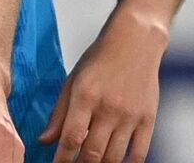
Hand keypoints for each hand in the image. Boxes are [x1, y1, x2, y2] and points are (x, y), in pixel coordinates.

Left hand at [39, 15, 166, 162]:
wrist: (134, 43)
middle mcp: (109, 108)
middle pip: (93, 152)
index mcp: (85, 96)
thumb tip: (44, 141)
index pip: (71, 137)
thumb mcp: (72, 81)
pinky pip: (139, 152)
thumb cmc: (99, 60)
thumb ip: (59, 113)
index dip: (62, 158)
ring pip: (115, 156)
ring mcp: (131, 115)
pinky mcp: (148, 119)